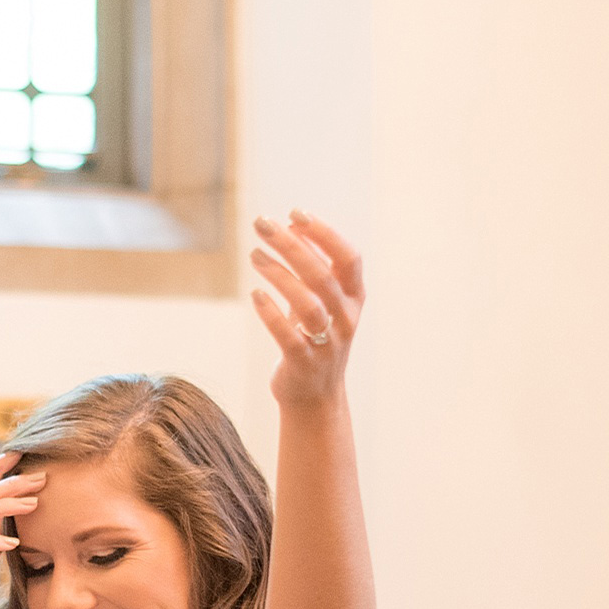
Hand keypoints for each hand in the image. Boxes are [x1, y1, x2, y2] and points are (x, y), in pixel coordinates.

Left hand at [250, 213, 364, 405]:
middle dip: (291, 245)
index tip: (295, 214)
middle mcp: (345, 319)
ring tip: (255, 255)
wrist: (314, 395)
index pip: (348, 258)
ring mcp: (327, 343)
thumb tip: (292, 227)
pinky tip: (255, 294)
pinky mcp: (304, 363)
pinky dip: (271, 312)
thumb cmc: (315, 337)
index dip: (324, 233)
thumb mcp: (322, 301)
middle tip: (262, 224)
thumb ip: (313, 268)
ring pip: (308, 304)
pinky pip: (288, 335)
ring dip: (279, 275)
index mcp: (353, 298)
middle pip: (322, 276)